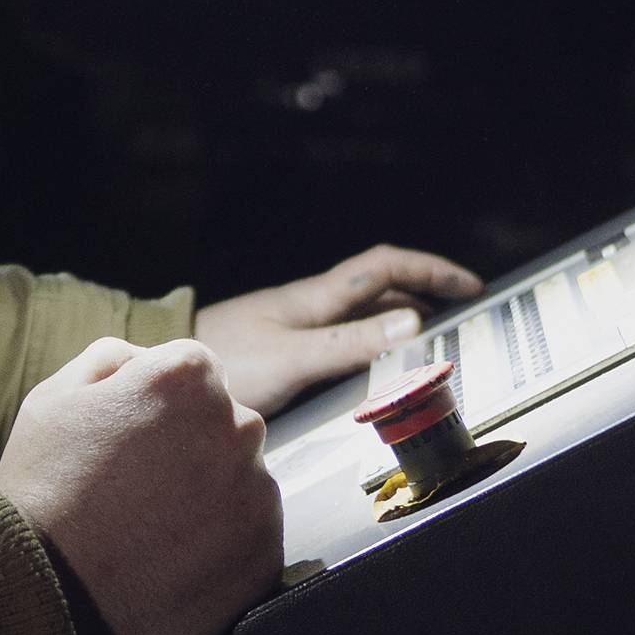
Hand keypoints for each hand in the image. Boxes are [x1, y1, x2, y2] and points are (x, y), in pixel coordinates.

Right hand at [0, 337, 280, 634]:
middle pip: (226, 422)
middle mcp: (237, 426)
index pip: (194, 371)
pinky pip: (251, 535)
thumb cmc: (42, 493)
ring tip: (152, 530)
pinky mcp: (265, 555)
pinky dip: (222, 545)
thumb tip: (149, 359)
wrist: (45, 599)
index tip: (131, 442)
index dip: (158, 406)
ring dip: (210, 496)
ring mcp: (257, 494)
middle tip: (139, 489)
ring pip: (242, 479)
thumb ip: (113, 357)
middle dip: (193, 446)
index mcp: (186, 377)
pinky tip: (172, 560)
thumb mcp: (54, 397)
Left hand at [192, 243, 482, 414]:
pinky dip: (372, 341)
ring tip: (432, 339)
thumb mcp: (294, 358)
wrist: (163, 367)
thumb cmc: (224, 362)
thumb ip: (350, 344)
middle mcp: (310, 304)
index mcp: (317, 297)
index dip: (432, 271)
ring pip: (361, 312)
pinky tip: (374, 364)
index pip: (387, 267)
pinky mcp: (282, 346)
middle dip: (426, 292)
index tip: (471, 286)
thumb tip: (415, 325)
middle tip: (463, 312)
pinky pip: (342, 336)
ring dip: (400, 318)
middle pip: (380, 288)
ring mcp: (295, 324)